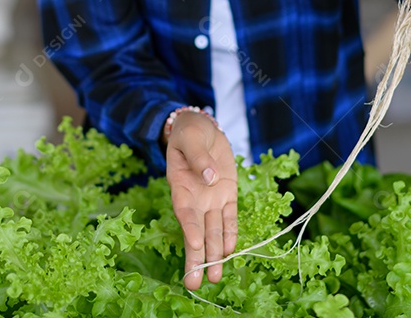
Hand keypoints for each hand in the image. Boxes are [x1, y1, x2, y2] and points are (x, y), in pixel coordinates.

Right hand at [165, 111, 237, 289]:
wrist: (201, 128)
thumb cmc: (190, 133)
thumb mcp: (191, 138)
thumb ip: (199, 158)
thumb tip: (211, 178)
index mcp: (180, 186)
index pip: (185, 211)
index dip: (190, 227)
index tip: (196, 242)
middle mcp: (195, 198)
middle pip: (197, 231)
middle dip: (197, 256)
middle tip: (194, 283)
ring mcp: (212, 199)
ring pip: (214, 231)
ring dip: (215, 254)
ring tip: (215, 277)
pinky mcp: (227, 195)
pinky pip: (230, 218)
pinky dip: (230, 235)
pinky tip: (230, 253)